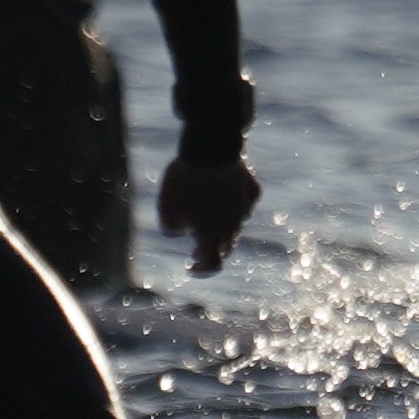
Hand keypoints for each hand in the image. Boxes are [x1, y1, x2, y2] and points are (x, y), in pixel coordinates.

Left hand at [157, 143, 260, 275]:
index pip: (213, 265)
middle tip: (195, 245)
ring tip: (206, 213)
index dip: (203, 270)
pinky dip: (233, 202)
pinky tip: (222, 192)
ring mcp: (246, 207)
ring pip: (235, 224)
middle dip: (210, 247)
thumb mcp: (166, 208)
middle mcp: (234, 226)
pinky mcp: (252, 189)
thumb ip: (172, 227)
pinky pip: (243, 201)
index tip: (192, 267)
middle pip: (225, 245)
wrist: (210, 148)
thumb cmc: (184, 182)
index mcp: (213, 235)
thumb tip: (183, 229)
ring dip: (222, 225)